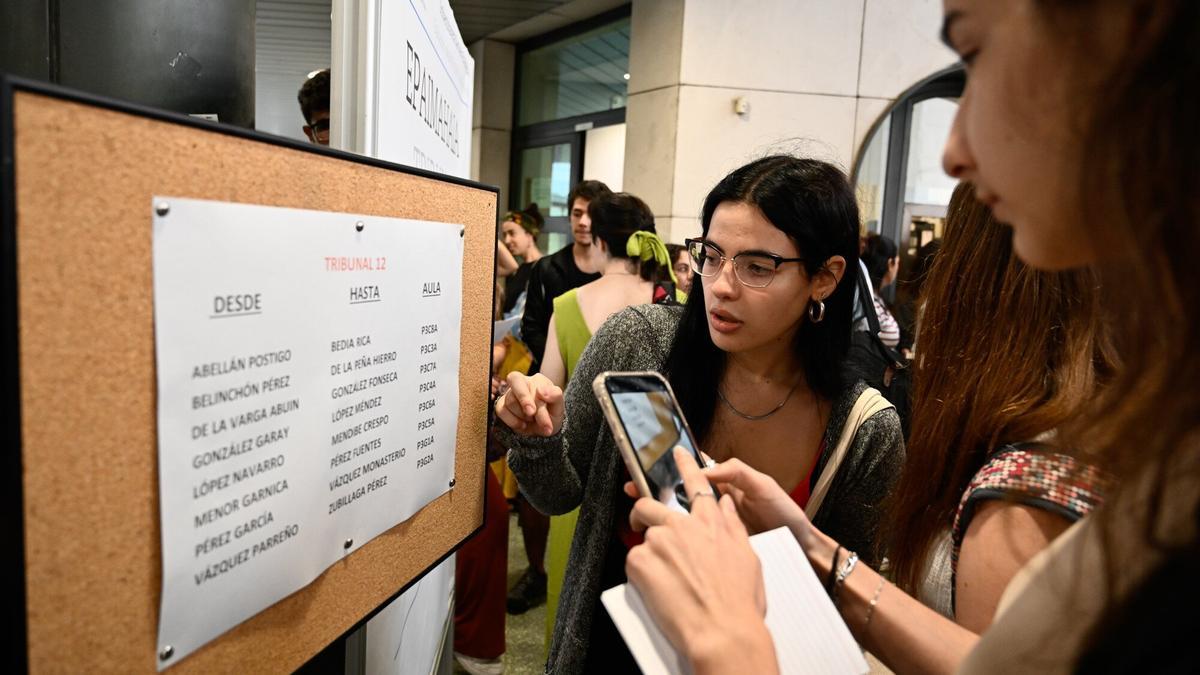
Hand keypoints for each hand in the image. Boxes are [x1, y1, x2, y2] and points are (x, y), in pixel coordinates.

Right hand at [493, 371, 563, 436]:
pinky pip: (501, 410)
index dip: (537, 399)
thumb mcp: (558, 407)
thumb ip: (555, 395)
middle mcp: (523, 382)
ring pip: (510, 400)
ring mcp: (510, 393)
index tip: (537, 411)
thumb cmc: (552, 414)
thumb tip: (541, 390)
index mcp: (538, 380)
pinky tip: (523, 425)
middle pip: (516, 381)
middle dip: (524, 399)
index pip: (535, 384)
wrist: (543, 430)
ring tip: (532, 421)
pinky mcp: (502, 405)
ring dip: (523, 415)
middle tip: (531, 413)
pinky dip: (512, 421)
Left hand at [625, 448, 776, 673]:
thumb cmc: (740, 603)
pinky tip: (659, 592)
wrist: (723, 632)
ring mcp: (659, 541)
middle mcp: (683, 526)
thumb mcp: (748, 558)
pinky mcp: (640, 561)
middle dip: (643, 511)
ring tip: (662, 578)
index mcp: (711, 523)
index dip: (686, 466)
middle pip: (653, 506)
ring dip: (649, 553)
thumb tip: (727, 507)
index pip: (696, 485)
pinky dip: (641, 575)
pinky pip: (634, 562)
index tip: (677, 453)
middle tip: (642, 522)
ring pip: (643, 537)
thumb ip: (734, 527)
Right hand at [625, 454, 815, 547]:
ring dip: (661, 511)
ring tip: (640, 507)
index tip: (652, 460)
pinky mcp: (715, 545)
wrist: (801, 550)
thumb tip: (707, 469)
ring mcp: (714, 525)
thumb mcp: (764, 486)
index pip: (696, 469)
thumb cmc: (785, 516)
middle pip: (680, 492)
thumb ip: (737, 473)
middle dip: (657, 487)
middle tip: (635, 486)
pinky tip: (660, 534)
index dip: (674, 464)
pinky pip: (691, 537)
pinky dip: (675, 535)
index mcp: (727, 484)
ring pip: (681, 515)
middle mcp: (717, 503)